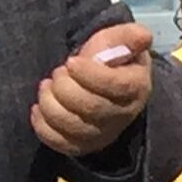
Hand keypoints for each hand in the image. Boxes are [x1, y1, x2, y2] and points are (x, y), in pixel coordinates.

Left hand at [31, 23, 152, 156]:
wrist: (101, 83)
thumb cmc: (110, 59)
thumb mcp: (120, 40)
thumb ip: (129, 36)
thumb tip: (144, 35)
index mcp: (136, 87)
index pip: (116, 86)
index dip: (89, 74)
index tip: (70, 61)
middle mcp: (123, 115)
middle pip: (91, 107)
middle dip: (65, 87)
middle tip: (58, 72)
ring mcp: (103, 134)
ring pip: (73, 126)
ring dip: (50, 103)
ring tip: (46, 86)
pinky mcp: (83, 146)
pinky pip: (61, 143)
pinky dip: (43, 127)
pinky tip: (38, 108)